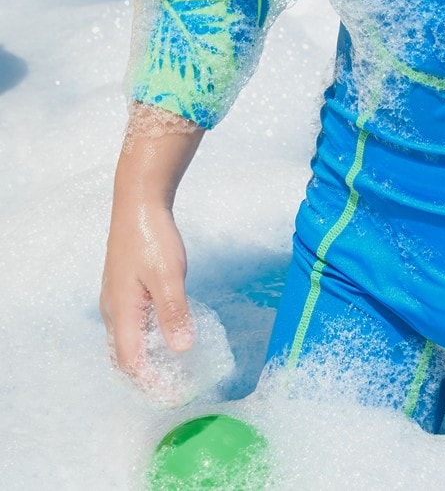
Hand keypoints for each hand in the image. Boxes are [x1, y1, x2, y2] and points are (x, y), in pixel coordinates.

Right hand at [100, 198, 191, 377]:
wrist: (138, 201)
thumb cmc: (152, 236)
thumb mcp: (169, 275)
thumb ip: (174, 311)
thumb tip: (181, 349)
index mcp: (121, 311)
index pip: (130, 360)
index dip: (148, 381)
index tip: (171, 393)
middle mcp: (113, 308)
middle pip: (123, 354)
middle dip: (143, 375)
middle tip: (169, 386)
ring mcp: (115, 297)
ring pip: (124, 339)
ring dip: (142, 357)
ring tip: (167, 367)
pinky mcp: (123, 286)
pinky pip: (128, 323)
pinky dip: (143, 337)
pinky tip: (162, 332)